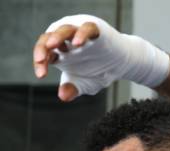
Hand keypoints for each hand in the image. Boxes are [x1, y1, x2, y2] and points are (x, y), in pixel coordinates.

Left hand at [33, 15, 168, 100]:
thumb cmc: (101, 71)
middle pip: (49, 39)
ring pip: (65, 30)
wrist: (123, 64)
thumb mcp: (85, 84)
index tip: (41, 75)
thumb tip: (63, 97)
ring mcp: (81, 34)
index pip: (45, 53)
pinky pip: (87, 28)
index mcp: (60, 52)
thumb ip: (73, 89)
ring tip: (52, 45)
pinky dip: (81, 34)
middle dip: (42, 49)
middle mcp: (68, 41)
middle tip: (40, 60)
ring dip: (57, 37)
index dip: (40, 62)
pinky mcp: (97, 31)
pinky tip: (78, 43)